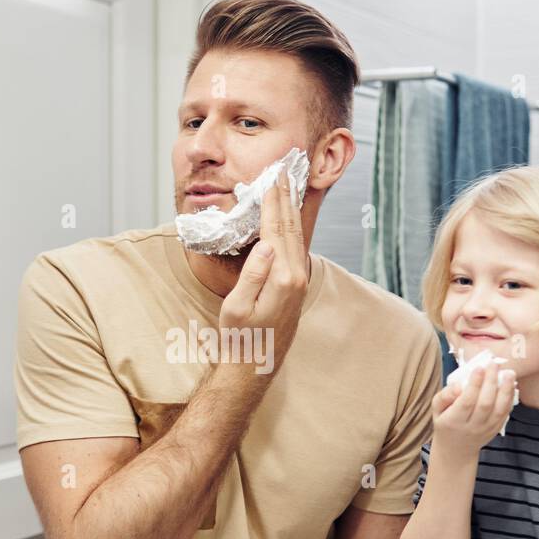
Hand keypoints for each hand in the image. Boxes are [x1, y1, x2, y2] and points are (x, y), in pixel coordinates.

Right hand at [219, 166, 307, 374]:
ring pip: (297, 237)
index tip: (271, 179)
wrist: (255, 365)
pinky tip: (287, 220)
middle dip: (286, 199)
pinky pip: (297, 249)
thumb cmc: (241, 338)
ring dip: (291, 211)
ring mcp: (300, 282)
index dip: (273, 203)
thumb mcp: (238, 307)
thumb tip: (267, 245)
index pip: (276, 230)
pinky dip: (292, 228)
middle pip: (291, 228)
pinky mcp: (297, 287)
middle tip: (284, 172)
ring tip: (287, 188)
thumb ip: (253, 275)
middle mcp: (297, 278)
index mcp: (283, 278)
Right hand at [430, 361, 515, 459]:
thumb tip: (459, 384)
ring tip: (509, 373)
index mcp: (454, 421)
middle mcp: (471, 427)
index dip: (474, 384)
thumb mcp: (436, 409)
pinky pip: (505, 413)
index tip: (479, 368)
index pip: (466, 402)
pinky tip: (511, 385)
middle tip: (493, 364)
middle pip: (485, 404)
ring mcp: (486, 429)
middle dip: (491, 382)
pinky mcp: (496, 429)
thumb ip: (445, 395)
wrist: (456, 449)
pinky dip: (510, 398)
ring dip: (506, 390)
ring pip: (499, 409)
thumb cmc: (446, 422)